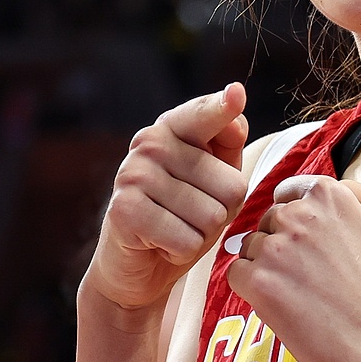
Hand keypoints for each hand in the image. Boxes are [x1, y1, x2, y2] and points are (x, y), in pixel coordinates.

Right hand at [87, 85, 249, 316]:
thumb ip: (226, 146)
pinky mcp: (124, 211)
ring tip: (174, 229)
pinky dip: (181, 252)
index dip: (223, 108)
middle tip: (190, 216)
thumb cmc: (182, 217)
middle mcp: (150, 144)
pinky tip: (160, 244)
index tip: (236, 94)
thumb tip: (235, 118)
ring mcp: (134, 175)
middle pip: (231, 186)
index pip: (206, 116)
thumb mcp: (212, 179)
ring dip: (201, 235)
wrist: (135, 267)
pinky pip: (187, 241)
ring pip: (212, 217)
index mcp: (172, 129)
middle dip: (222, 213)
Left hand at [229, 175, 360, 361]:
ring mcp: (274, 247)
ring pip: (252, 245)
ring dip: (267, 265)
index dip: (297, 217)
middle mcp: (297, 215)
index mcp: (330, 196)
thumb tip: (336, 189)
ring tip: (298, 291)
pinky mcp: (258, 281)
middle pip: (271, 219)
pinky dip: (251, 286)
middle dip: (283, 242)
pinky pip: (237, 272)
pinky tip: (279, 302)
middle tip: (310, 273)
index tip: (307, 239)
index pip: (292, 191)